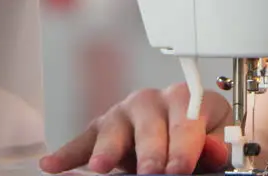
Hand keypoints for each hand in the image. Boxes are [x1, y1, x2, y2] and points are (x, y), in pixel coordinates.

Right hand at [39, 82, 233, 174]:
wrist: (180, 126)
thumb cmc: (199, 133)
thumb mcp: (214, 135)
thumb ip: (214, 145)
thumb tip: (215, 150)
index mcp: (186, 99)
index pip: (185, 123)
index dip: (184, 148)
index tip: (180, 168)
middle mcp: (152, 101)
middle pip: (149, 127)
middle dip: (150, 153)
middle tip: (150, 172)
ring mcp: (123, 113)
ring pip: (114, 130)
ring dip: (107, 150)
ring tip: (102, 167)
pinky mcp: (100, 128)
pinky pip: (82, 140)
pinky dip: (68, 154)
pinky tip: (53, 165)